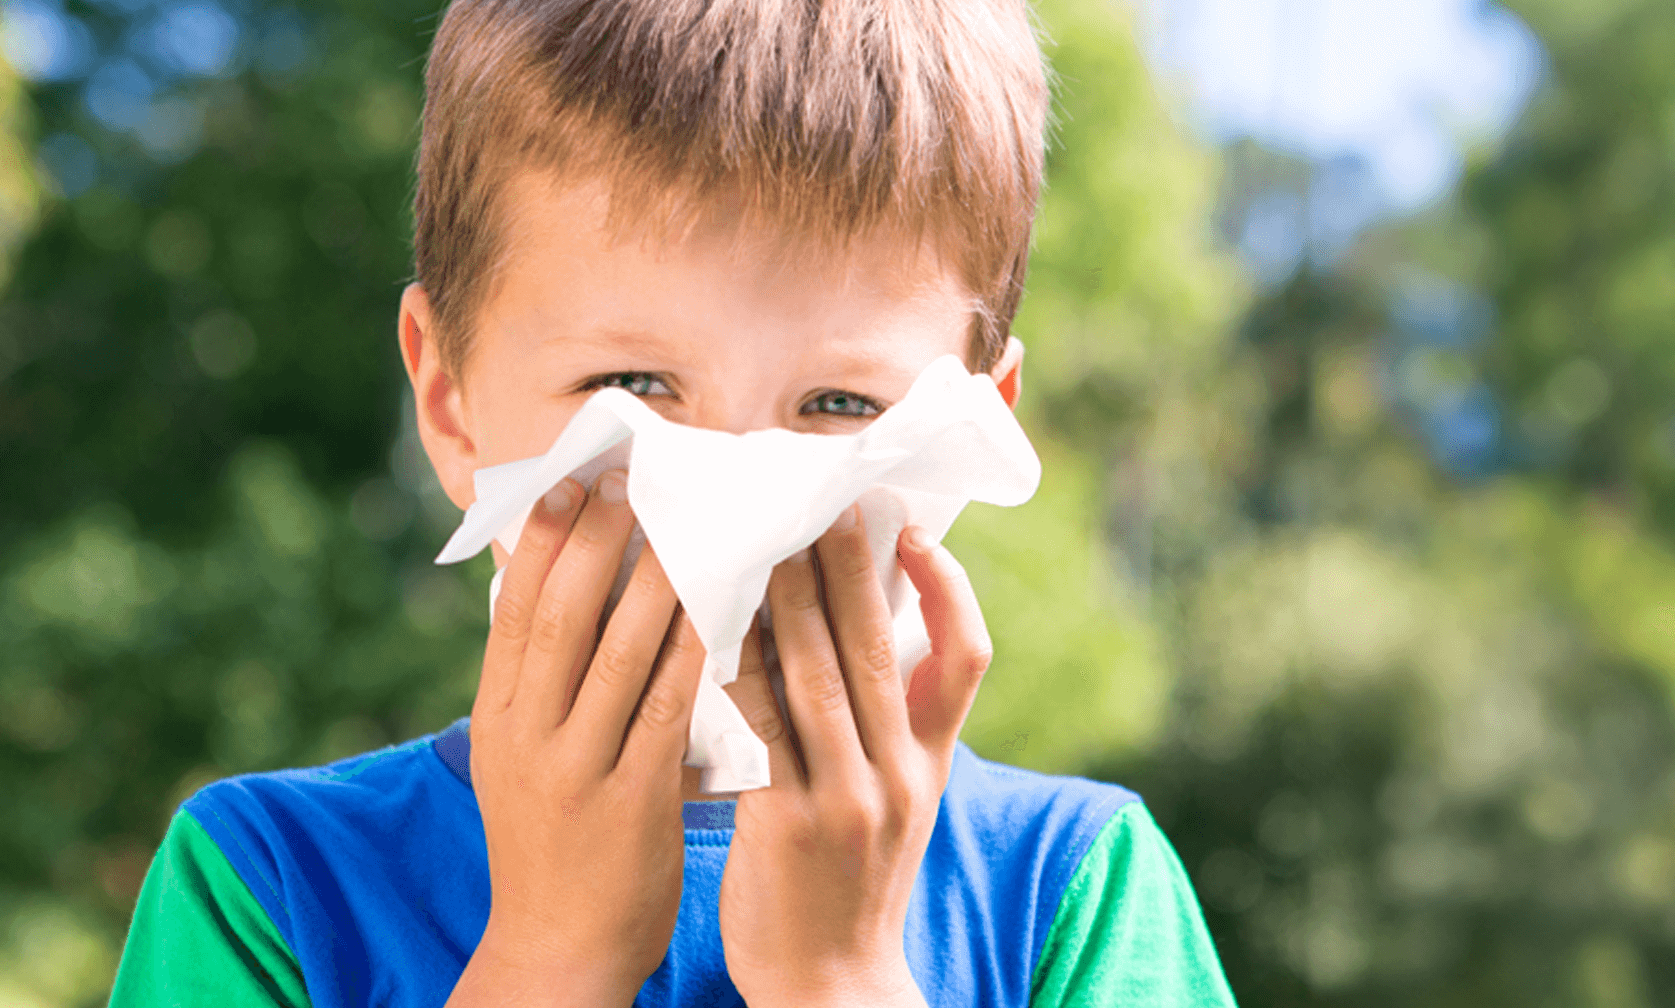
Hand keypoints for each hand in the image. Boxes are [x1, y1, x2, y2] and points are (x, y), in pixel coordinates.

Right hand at [445, 472, 706, 1007]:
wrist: (556, 954)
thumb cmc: (554, 847)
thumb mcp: (523, 763)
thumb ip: (542, 688)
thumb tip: (564, 596)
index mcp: (499, 720)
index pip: (517, 610)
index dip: (547, 540)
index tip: (575, 478)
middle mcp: (527, 736)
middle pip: (562, 616)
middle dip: (598, 539)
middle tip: (633, 478)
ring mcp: (576, 769)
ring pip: (618, 653)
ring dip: (655, 580)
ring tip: (688, 522)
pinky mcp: (632, 801)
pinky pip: (668, 709)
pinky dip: (696, 651)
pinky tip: (723, 609)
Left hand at [718, 504, 993, 1007]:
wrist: (833, 988)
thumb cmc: (853, 883)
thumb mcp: (902, 806)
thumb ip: (895, 727)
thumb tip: (870, 632)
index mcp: (931, 762)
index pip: (965, 659)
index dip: (946, 590)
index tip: (914, 531)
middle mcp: (899, 774)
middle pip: (875, 646)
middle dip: (846, 564)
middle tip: (819, 496)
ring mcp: (847, 799)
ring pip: (815, 674)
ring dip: (786, 599)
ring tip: (759, 539)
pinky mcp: (787, 823)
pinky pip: (758, 726)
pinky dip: (735, 669)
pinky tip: (709, 627)